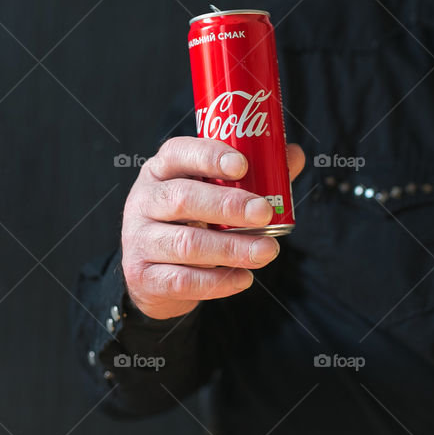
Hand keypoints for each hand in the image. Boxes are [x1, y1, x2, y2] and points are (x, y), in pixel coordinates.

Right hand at [121, 137, 304, 319]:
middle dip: (228, 205)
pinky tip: (244, 278)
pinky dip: (218, 282)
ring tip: (267, 251)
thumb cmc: (191, 222)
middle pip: (182, 198)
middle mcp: (144, 201)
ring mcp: (139, 239)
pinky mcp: (143, 276)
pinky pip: (183, 280)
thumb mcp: (211, 194)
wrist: (152, 275)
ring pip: (186, 243)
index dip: (209, 156)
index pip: (177, 153)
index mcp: (161, 171)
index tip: (242, 165)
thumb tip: (294, 155)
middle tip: (264, 212)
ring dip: (232, 248)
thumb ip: (254, 176)